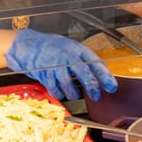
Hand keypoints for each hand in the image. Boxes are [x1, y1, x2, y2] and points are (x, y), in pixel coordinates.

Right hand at [4, 28, 118, 100]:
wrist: (30, 46)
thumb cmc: (53, 47)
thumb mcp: (72, 49)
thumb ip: (83, 61)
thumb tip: (98, 76)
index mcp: (78, 49)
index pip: (95, 63)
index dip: (105, 76)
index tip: (112, 87)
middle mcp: (68, 57)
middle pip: (84, 75)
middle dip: (92, 88)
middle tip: (96, 96)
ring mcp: (56, 66)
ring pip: (69, 85)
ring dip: (73, 93)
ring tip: (75, 94)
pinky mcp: (45, 74)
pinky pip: (55, 89)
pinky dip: (59, 93)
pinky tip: (60, 91)